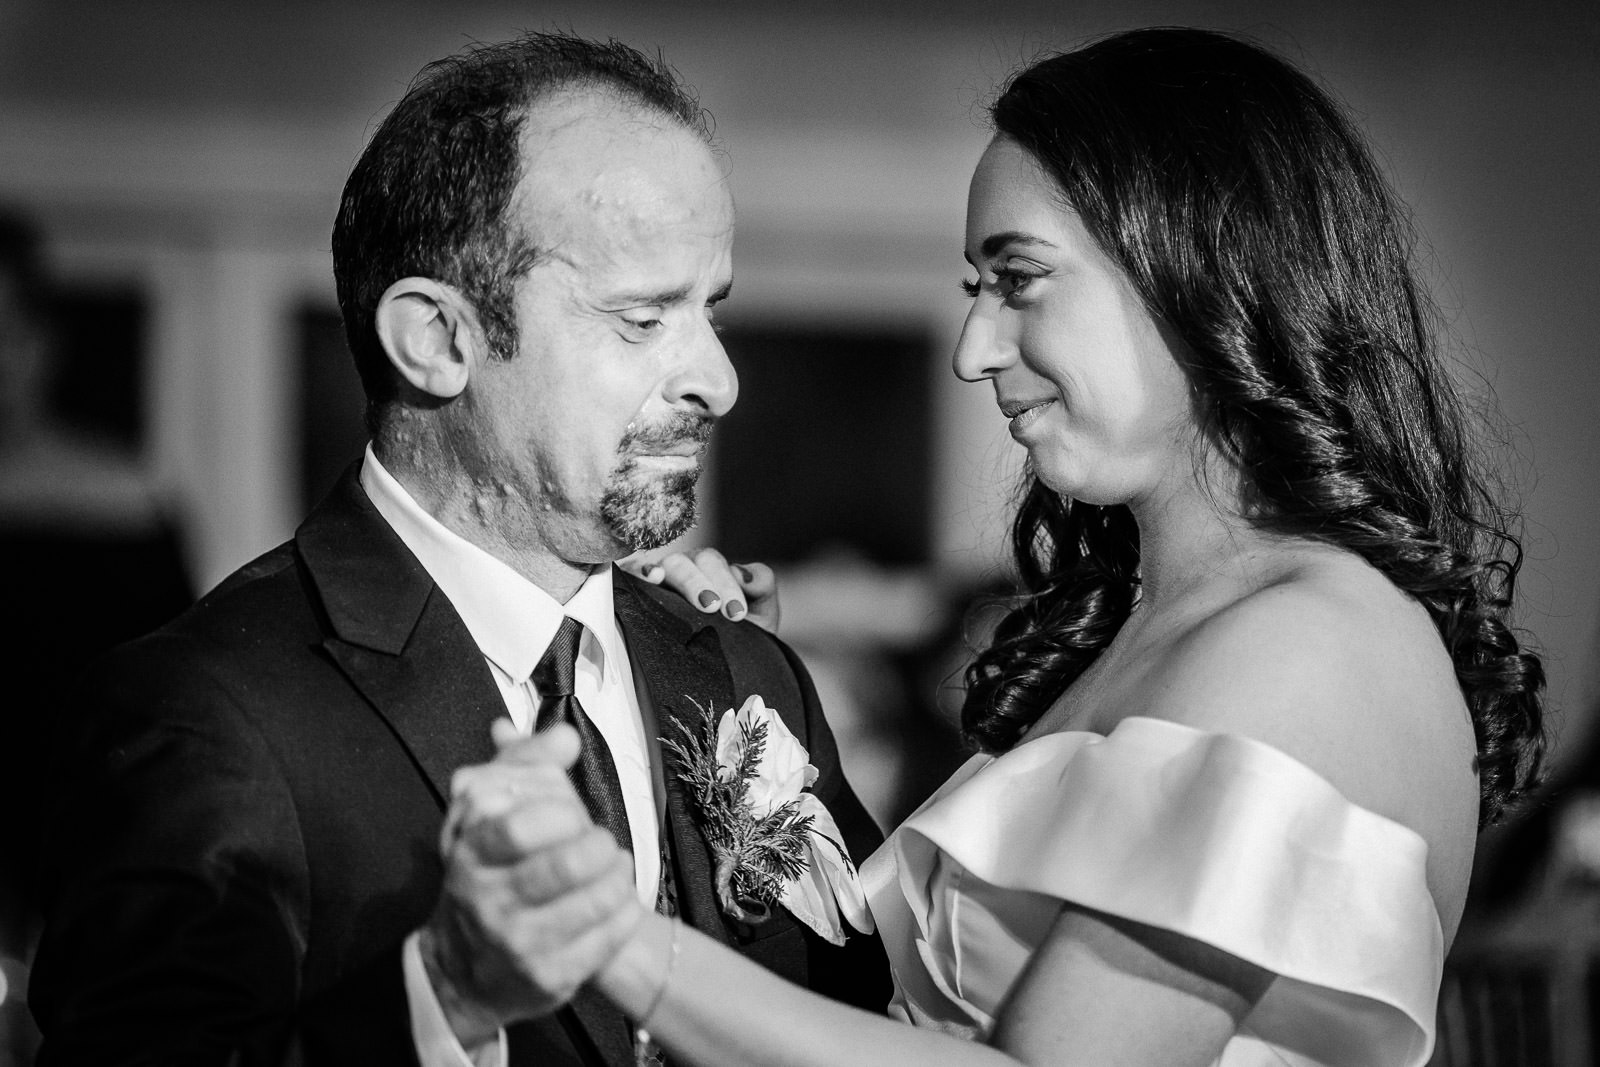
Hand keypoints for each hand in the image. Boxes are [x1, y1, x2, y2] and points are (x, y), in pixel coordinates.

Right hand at [423, 722, 644, 1042]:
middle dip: (600, 846)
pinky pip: (609, 938)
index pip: (516, 828)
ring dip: (620, 877)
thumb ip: (526, 763)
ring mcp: (519, 944)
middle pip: (566, 865)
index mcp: (470, 854)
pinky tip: (619, 901)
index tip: (572, 813)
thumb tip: (565, 737)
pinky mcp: (550, 977)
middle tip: (603, 842)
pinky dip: (626, 912)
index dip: (559, 813)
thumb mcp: (489, 811)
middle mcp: (488, 902)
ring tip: (617, 867)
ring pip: (596, 902)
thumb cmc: (491, 872)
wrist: (465, 966)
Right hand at [621, 547, 779, 632]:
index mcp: (713, 569)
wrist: (726, 666)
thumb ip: (762, 586)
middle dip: (702, 583)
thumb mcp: (760, 612)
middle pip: (692, 561)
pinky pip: (634, 573)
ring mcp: (663, 579)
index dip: (727, 584)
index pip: (716, 564)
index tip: (736, 613)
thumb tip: (742, 573)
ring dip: (681, 580)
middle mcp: (687, 568)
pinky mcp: (639, 591)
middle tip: (714, 608)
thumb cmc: (741, 634)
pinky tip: (651, 577)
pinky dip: (640, 570)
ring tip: (689, 597)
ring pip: (669, 565)